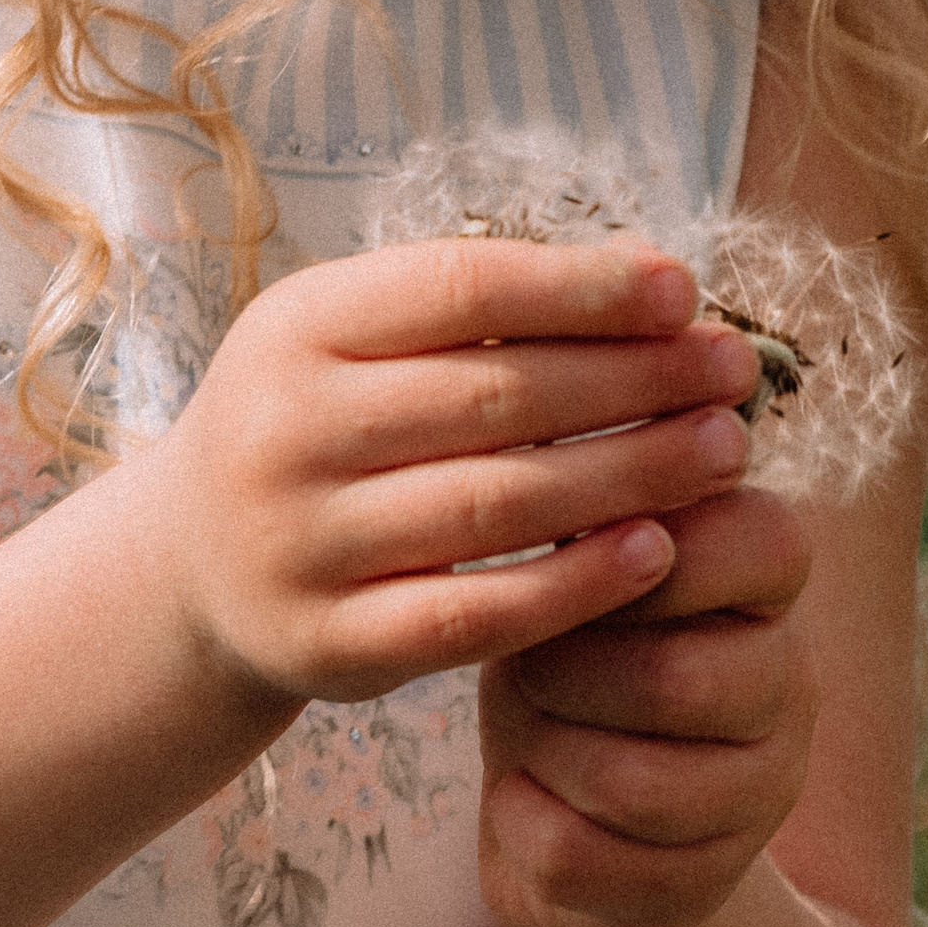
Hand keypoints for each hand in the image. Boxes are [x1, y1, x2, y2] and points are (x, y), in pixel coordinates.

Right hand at [131, 238, 758, 718]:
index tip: (684, 290)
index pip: (461, 289)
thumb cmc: (320, 421)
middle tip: (733, 374)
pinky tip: (658, 551)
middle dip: (635, 380)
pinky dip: (575, 584)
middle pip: (494, 397)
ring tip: (721, 449)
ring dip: (629, 473)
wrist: (194, 566)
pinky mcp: (330, 648)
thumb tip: (651, 278)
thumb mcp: (356, 339)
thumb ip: (482, 307)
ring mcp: (301, 545)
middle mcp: (284, 432)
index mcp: (295, 327)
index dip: (583, 287)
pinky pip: (474, 618)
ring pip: (495, 505)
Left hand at [477, 468, 817, 926]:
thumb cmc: (561, 638)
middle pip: (677, 676)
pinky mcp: (700, 886)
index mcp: (772, 578)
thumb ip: (591, 492)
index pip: (759, 543)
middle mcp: (791, 684)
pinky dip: (520, 822)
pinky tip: (523, 796)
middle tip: (527, 658)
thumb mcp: (575, 554)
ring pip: (632, 782)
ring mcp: (759, 796)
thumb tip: (562, 387)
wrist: (570, 801)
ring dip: (543, 750)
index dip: (645, 551)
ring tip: (528, 724)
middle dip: (565, 669)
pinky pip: (583, 859)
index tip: (576, 552)